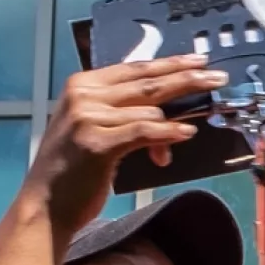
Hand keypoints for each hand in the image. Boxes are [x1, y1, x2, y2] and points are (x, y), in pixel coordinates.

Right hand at [26, 56, 225, 230]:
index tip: (198, 61)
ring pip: (150, 110)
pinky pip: (145, 132)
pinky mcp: (97, 142)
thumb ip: (126, 114)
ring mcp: (87, 117)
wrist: (46, 204)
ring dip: (170, 128)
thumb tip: (169, 114)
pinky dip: (169, 133)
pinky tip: (186, 132)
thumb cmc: (74, 170)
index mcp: (81, 85)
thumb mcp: (96, 129)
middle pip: (148, 82)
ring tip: (170, 147)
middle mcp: (82, 95)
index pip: (135, 69)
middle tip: (218, 77)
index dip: (170, 64)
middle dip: (187, 79)